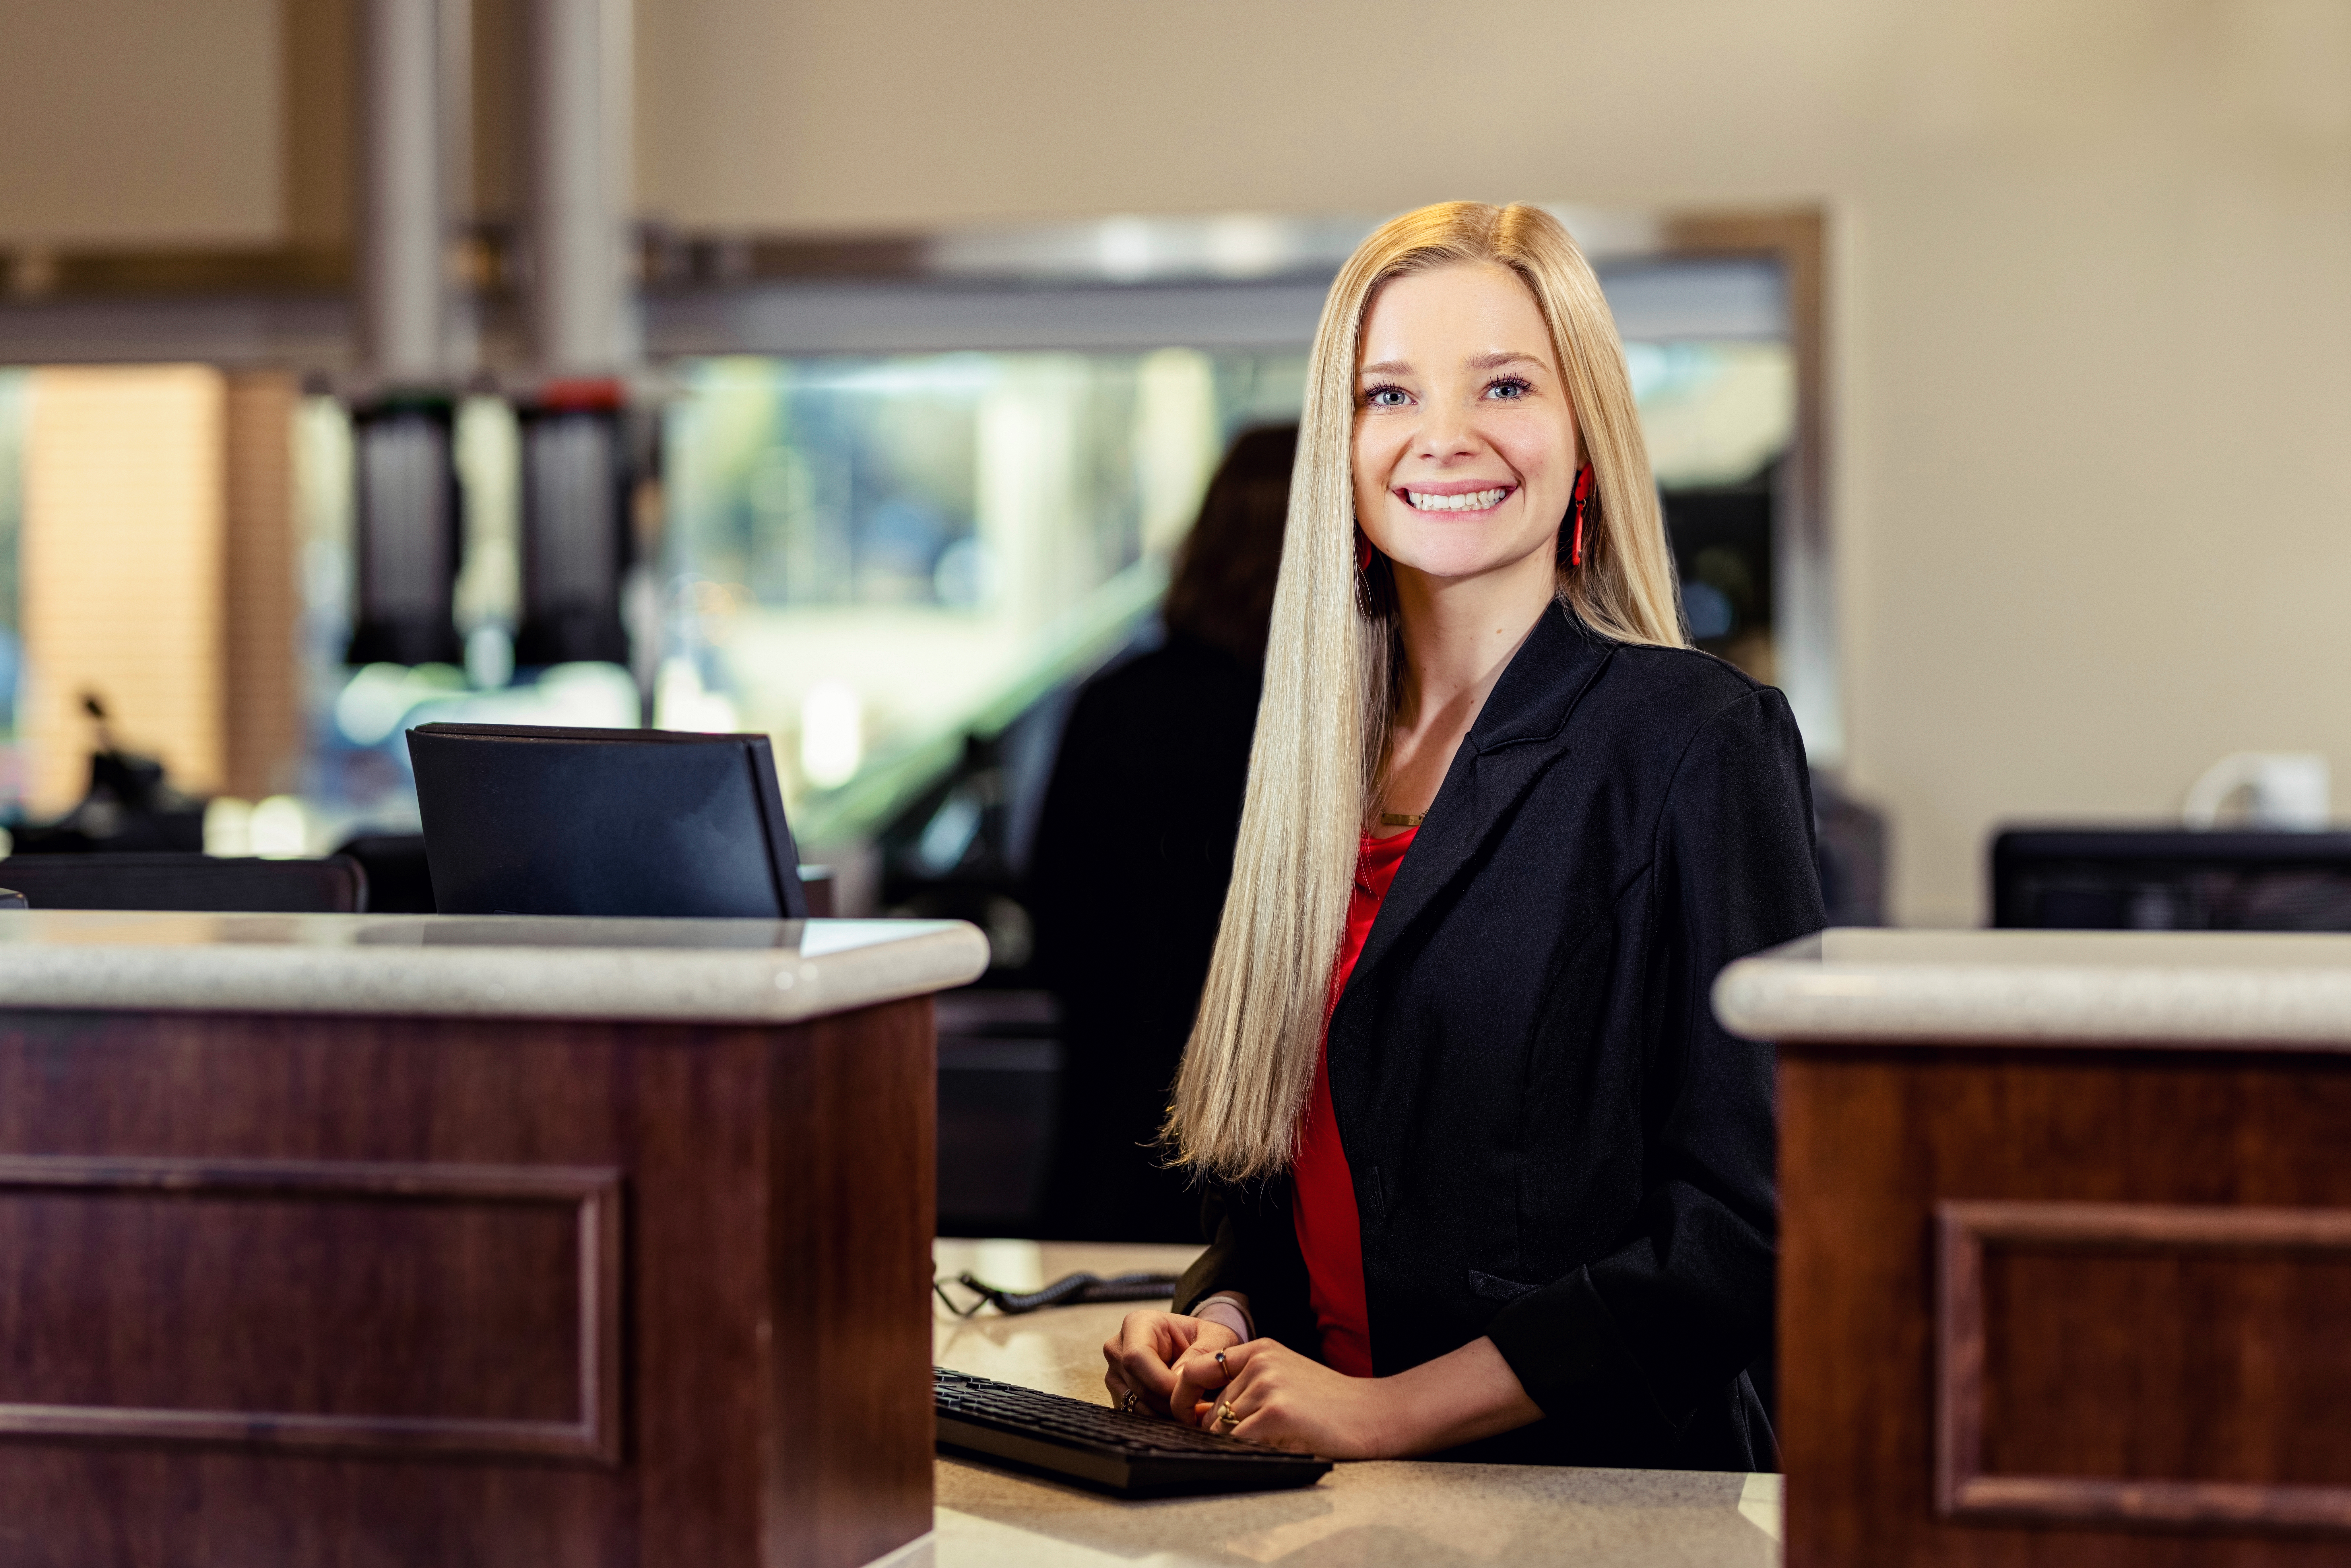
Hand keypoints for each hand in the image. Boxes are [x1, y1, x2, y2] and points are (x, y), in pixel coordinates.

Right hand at [1102, 1310, 1238, 1417]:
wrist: (1197, 1346)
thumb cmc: (1206, 1338)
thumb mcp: (1216, 1337)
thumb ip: (1201, 1352)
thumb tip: (1177, 1379)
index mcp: (1137, 1324)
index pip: (1137, 1357)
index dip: (1162, 1382)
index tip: (1189, 1395)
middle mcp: (1118, 1348)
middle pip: (1138, 1386)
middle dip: (1170, 1403)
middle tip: (1198, 1411)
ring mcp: (1115, 1373)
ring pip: (1136, 1405)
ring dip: (1166, 1415)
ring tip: (1192, 1413)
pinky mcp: (1119, 1394)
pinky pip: (1135, 1415)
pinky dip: (1159, 1420)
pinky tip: (1179, 1414)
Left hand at [1200, 1335, 1543, 1459]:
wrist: (1374, 1414)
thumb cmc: (1331, 1402)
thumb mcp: (1284, 1377)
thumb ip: (1244, 1386)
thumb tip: (1199, 1413)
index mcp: (1259, 1349)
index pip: (1199, 1368)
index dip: (1187, 1396)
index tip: (1193, 1417)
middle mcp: (1259, 1361)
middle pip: (1211, 1407)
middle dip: (1221, 1431)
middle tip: (1258, 1439)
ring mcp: (1267, 1385)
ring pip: (1222, 1427)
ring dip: (1239, 1443)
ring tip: (1276, 1440)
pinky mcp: (1276, 1411)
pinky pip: (1239, 1440)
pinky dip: (1250, 1451)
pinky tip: (1278, 1447)